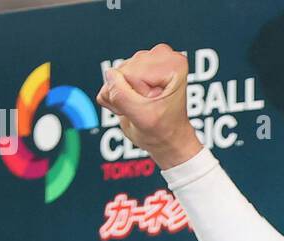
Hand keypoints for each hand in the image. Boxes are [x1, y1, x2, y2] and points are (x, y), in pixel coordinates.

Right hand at [96, 43, 201, 169]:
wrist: (167, 141)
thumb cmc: (163, 132)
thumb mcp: (143, 118)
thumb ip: (122, 96)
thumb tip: (110, 75)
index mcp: (173, 64)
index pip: (133, 73)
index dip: (138, 94)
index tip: (153, 105)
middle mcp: (162, 56)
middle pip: (124, 70)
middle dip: (128, 94)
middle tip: (146, 108)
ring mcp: (147, 59)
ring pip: (115, 74)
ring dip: (122, 96)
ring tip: (142, 107)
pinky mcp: (134, 66)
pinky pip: (109, 78)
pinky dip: (116, 95)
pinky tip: (134, 103)